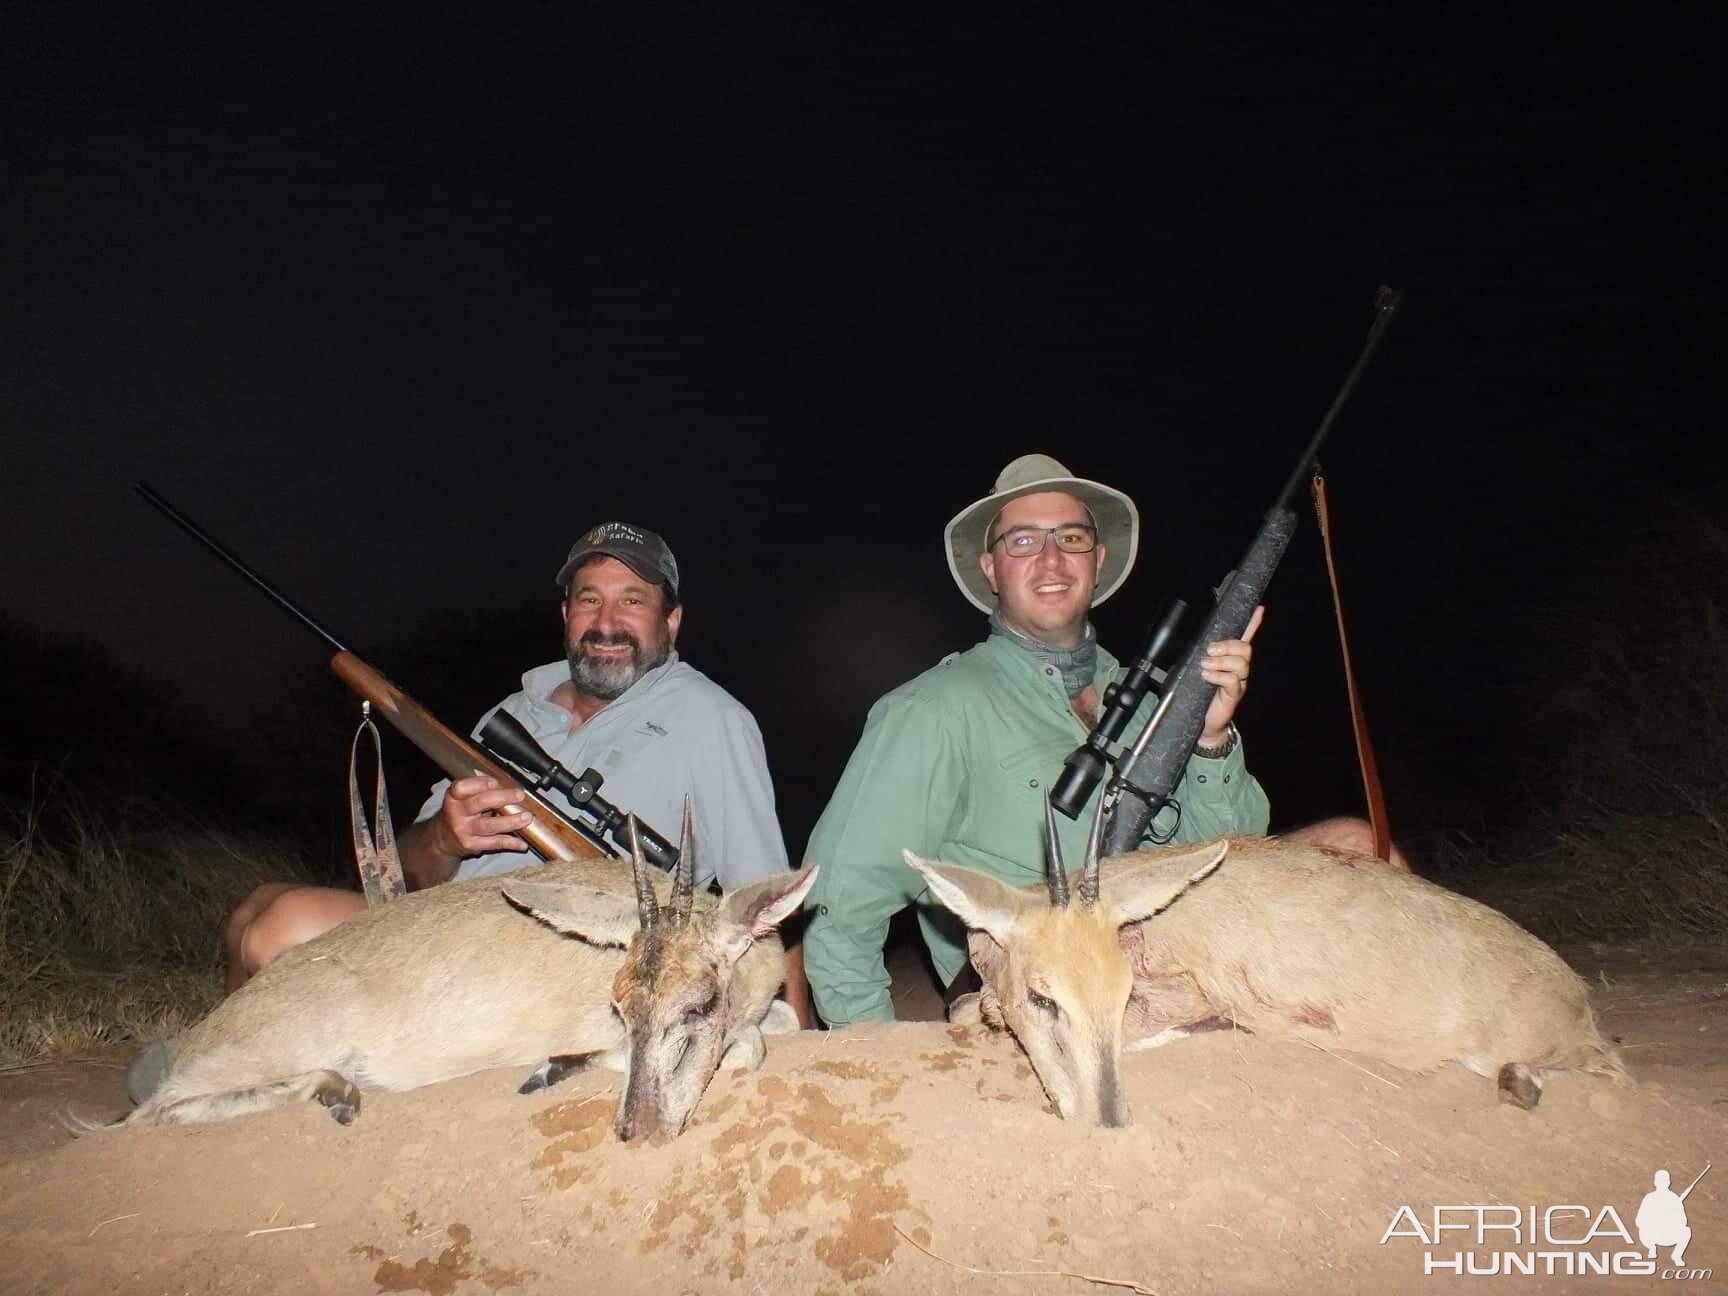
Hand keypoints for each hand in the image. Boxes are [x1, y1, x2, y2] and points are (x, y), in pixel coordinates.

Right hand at [432, 775, 532, 856]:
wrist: (443, 838)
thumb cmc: (460, 812)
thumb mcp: (463, 797)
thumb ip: (481, 789)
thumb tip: (507, 780)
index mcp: (454, 796)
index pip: (462, 787)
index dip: (480, 783)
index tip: (496, 782)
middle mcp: (456, 813)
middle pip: (480, 803)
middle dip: (503, 797)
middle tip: (520, 795)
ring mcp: (463, 830)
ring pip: (489, 825)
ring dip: (511, 821)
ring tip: (527, 817)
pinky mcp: (471, 845)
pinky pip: (494, 843)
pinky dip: (511, 843)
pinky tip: (522, 843)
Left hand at [1199, 604, 1262, 745]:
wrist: (1204, 724)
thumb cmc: (1201, 695)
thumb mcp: (1200, 671)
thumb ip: (1203, 659)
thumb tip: (1196, 646)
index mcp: (1232, 661)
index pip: (1246, 639)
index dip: (1253, 624)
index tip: (1259, 609)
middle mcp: (1239, 671)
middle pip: (1245, 649)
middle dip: (1227, 645)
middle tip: (1209, 651)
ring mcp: (1239, 683)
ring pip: (1240, 663)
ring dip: (1220, 661)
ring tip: (1204, 666)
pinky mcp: (1234, 696)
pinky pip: (1232, 681)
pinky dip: (1218, 675)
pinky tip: (1206, 676)